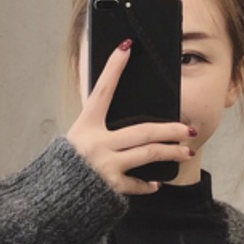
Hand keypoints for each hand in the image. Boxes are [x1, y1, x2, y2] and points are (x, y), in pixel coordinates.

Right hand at [65, 40, 196, 195]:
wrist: (54, 196)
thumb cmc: (66, 165)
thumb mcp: (77, 138)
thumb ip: (96, 126)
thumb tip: (117, 108)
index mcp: (85, 126)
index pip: (102, 91)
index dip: (113, 68)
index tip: (126, 47)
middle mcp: (97, 143)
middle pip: (144, 131)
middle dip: (171, 129)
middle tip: (189, 129)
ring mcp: (106, 165)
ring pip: (148, 154)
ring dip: (171, 152)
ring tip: (187, 151)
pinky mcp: (111, 185)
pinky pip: (136, 183)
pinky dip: (147, 184)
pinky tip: (156, 183)